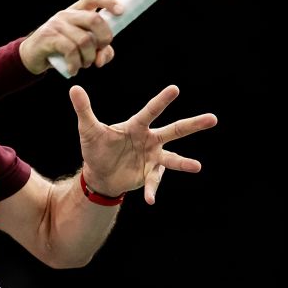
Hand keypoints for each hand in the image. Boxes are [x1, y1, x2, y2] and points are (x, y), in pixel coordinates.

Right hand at [19, 0, 123, 75]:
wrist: (32, 55)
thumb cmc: (61, 49)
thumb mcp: (82, 47)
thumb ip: (99, 50)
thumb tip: (102, 59)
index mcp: (77, 11)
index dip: (109, 1)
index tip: (121, 12)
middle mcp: (67, 14)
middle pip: (94, 19)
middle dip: (104, 38)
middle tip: (100, 51)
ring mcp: (57, 24)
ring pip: (84, 40)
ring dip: (89, 58)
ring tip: (84, 64)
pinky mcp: (49, 37)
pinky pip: (71, 51)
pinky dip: (75, 64)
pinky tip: (73, 70)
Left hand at [70, 84, 216, 203]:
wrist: (99, 174)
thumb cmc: (96, 148)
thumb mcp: (88, 130)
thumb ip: (84, 110)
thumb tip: (74, 88)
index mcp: (137, 126)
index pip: (151, 111)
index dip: (162, 101)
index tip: (175, 89)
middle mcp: (150, 140)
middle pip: (174, 130)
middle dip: (193, 124)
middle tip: (213, 118)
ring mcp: (153, 158)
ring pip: (172, 158)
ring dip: (184, 163)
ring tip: (197, 166)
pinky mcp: (150, 174)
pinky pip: (153, 182)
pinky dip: (152, 191)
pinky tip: (150, 200)